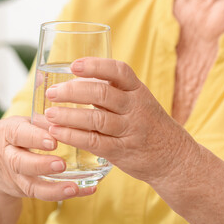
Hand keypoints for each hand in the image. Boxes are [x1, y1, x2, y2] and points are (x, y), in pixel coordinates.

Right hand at [0, 117, 94, 214]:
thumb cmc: (15, 135)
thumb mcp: (23, 123)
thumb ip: (42, 121)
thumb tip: (69, 114)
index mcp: (8, 133)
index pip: (19, 134)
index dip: (35, 138)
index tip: (53, 141)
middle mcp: (9, 157)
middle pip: (21, 163)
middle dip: (41, 165)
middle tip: (61, 164)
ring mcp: (17, 176)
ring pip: (31, 186)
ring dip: (54, 189)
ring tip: (73, 188)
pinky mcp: (26, 190)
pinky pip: (44, 195)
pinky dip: (64, 194)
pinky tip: (83, 190)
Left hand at [44, 57, 197, 184]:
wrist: (174, 157)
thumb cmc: (151, 126)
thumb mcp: (141, 103)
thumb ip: (116, 93)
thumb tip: (80, 82)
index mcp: (139, 91)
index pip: (119, 71)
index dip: (95, 66)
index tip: (74, 66)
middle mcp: (136, 108)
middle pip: (102, 94)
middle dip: (73, 91)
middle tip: (52, 93)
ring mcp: (130, 130)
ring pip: (96, 119)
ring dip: (69, 115)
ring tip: (49, 113)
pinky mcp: (122, 152)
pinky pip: (94, 142)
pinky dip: (73, 136)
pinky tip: (58, 132)